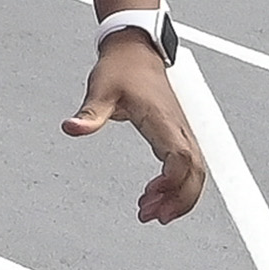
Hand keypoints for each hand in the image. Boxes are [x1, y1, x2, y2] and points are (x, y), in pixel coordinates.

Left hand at [66, 38, 206, 223]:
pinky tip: (156, 196)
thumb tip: (71, 128)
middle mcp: (178, 128)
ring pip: (196, 171)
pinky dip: (178, 185)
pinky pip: (188, 165)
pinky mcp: (177, 134)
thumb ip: (89, 114)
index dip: (171, 180)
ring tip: (153, 214)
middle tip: (153, 217)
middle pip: (196, 171)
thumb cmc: (121, 69)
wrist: (135, 52)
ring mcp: (181, 131)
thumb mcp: (100, 89)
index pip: (180, 156)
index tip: (150, 195)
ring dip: (181, 196)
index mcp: (162, 119)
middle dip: (181, 199)